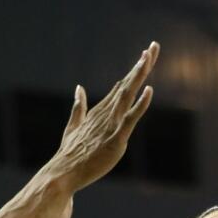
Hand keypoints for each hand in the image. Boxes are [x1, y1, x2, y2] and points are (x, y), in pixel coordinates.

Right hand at [46, 42, 159, 191]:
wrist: (64, 172)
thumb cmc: (70, 153)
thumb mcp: (74, 126)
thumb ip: (78, 107)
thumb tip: (78, 88)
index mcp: (100, 111)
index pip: (121, 87)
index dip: (134, 71)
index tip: (145, 54)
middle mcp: (106, 113)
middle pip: (127, 85)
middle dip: (141, 65)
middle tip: (153, 46)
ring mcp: (111, 124)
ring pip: (128, 95)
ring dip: (139, 75)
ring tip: (148, 57)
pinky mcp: (116, 138)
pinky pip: (131, 118)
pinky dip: (140, 104)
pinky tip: (148, 91)